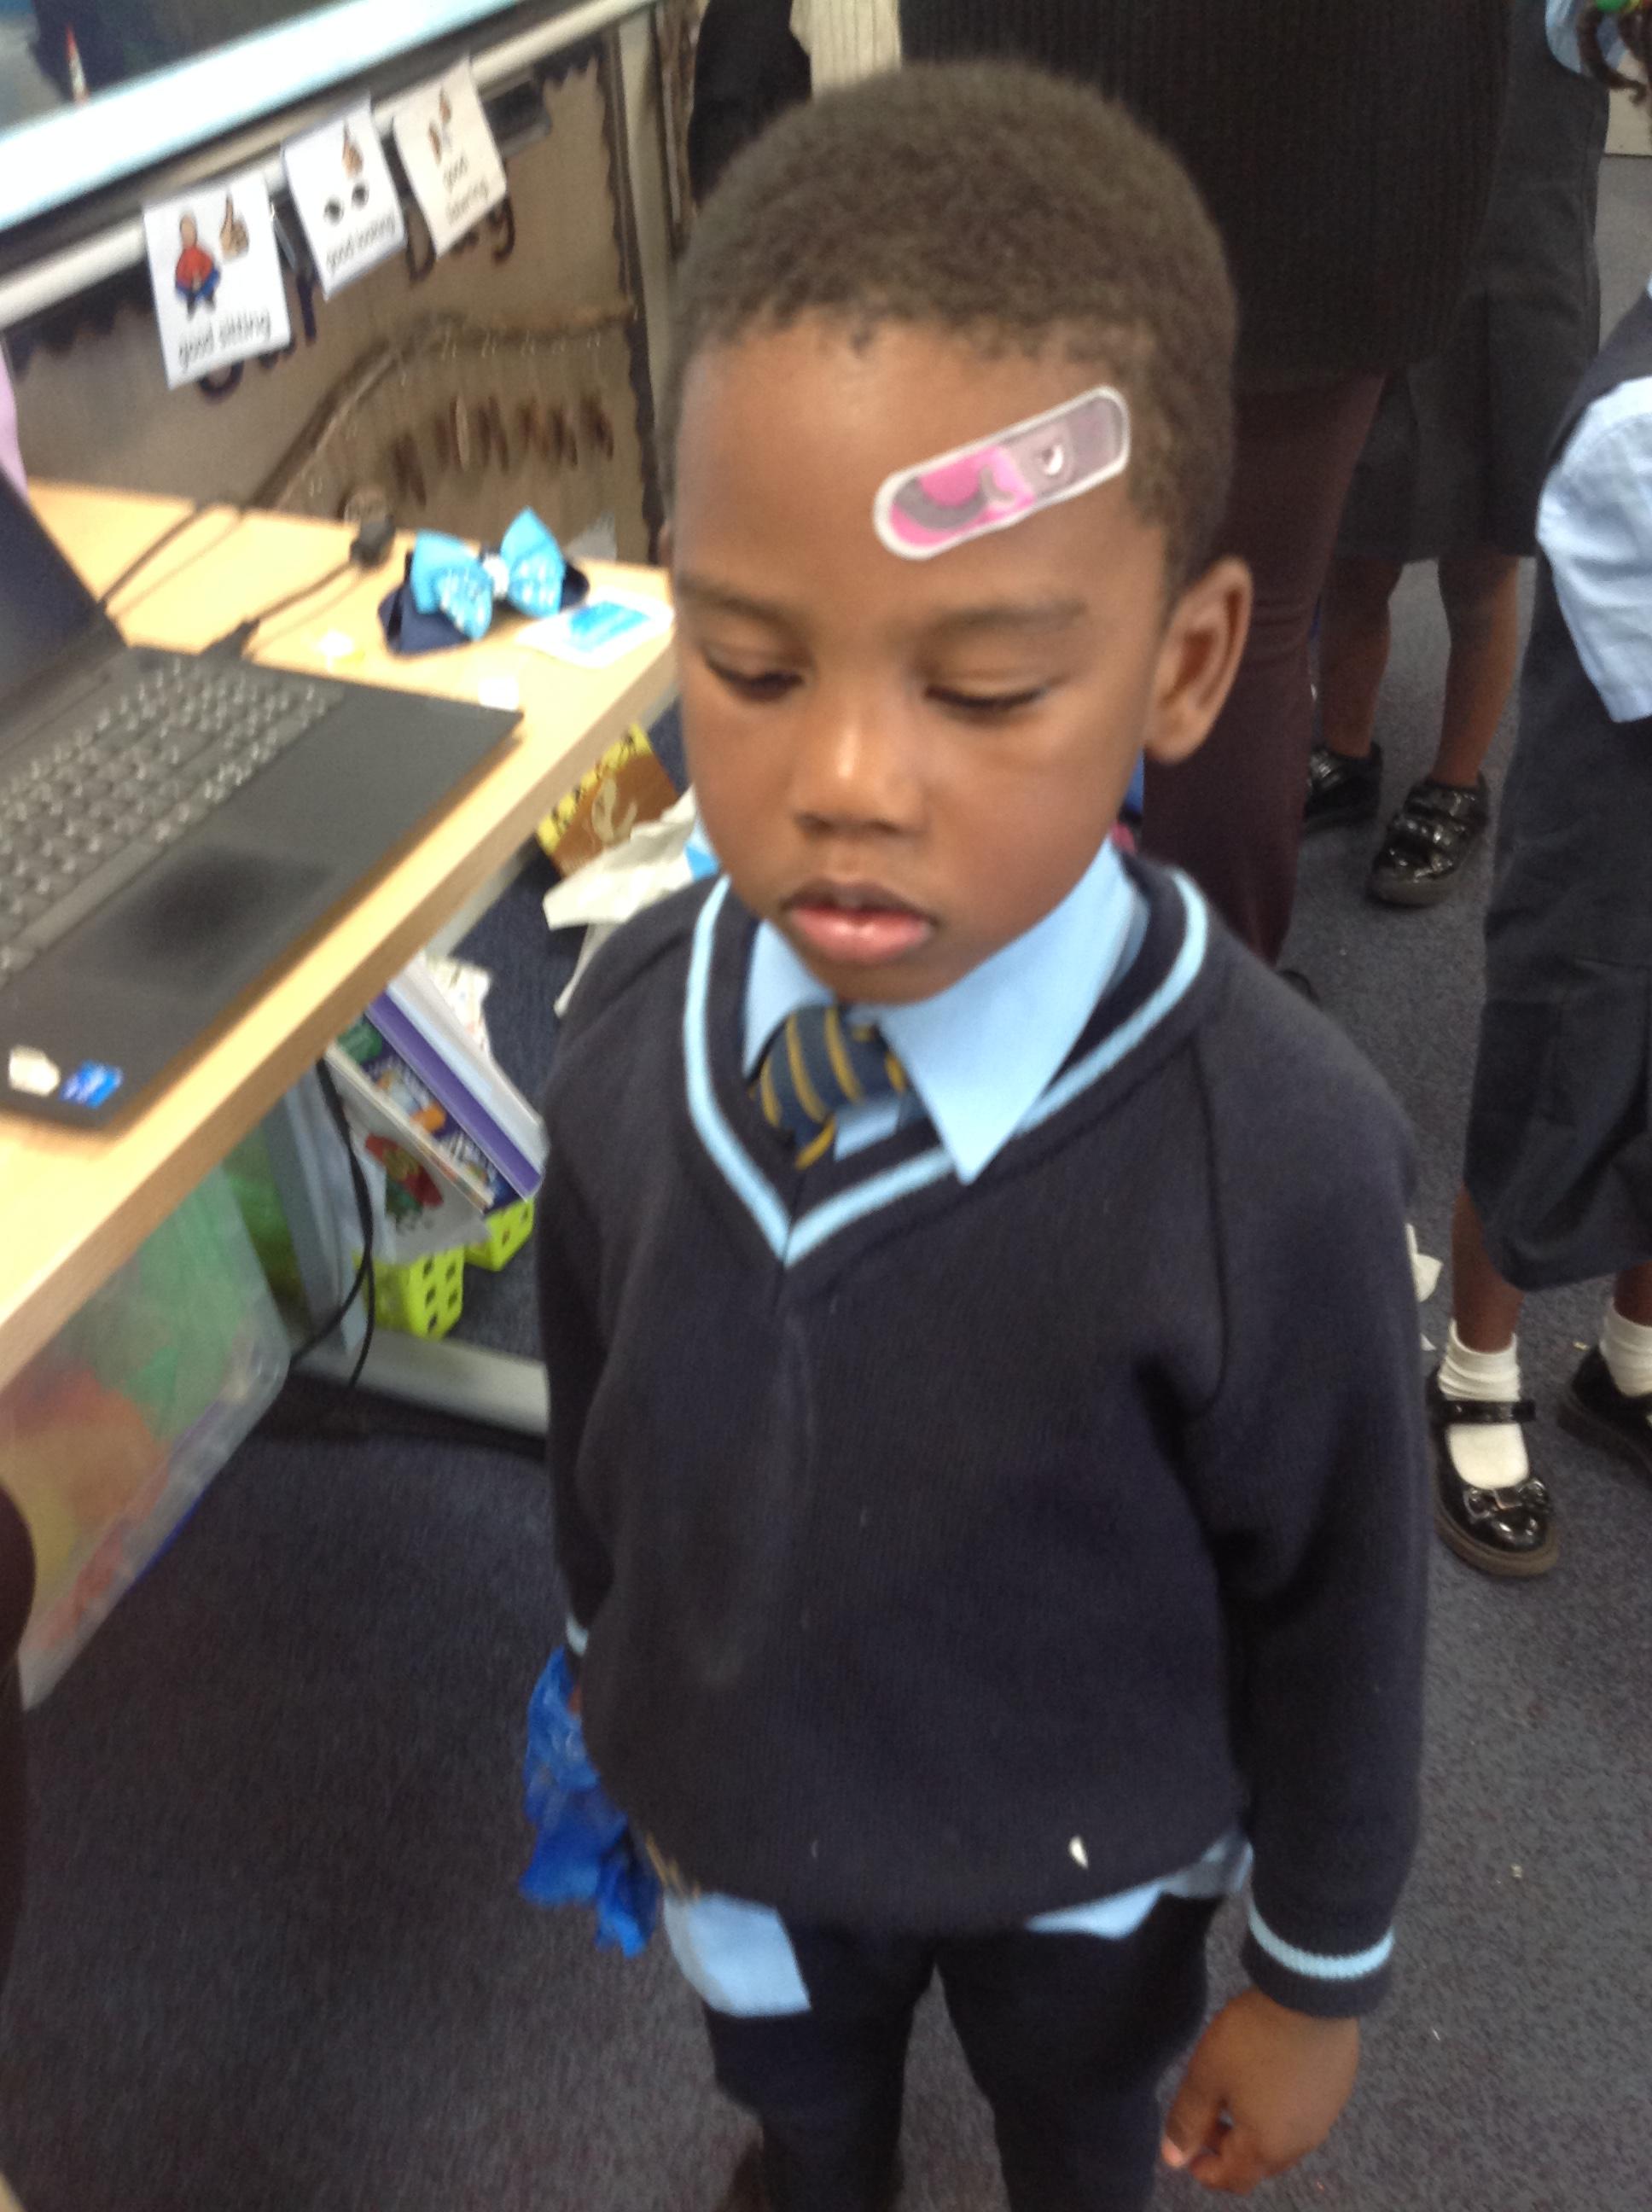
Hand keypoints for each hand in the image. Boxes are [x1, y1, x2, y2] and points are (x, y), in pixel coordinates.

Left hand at [1161, 1990, 1358, 2194]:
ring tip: (1235, 2097)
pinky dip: (1281, 2111)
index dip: (1206, 2171)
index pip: (1234, 2179)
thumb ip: (1188, 2120)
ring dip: (1256, 2130)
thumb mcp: (1207, 2074)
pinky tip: (1269, 2079)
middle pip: (1260, 2163)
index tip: (1188, 2152)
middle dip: (1230, 2150)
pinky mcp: (1337, 2091)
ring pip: (1283, 2141)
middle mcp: (1301, 2143)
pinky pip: (1304, 2116)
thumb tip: (1173, 2159)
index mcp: (1267, 2147)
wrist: (1311, 1995)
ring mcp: (1324, 2118)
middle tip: (1207, 2120)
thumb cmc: (1253, 2039)